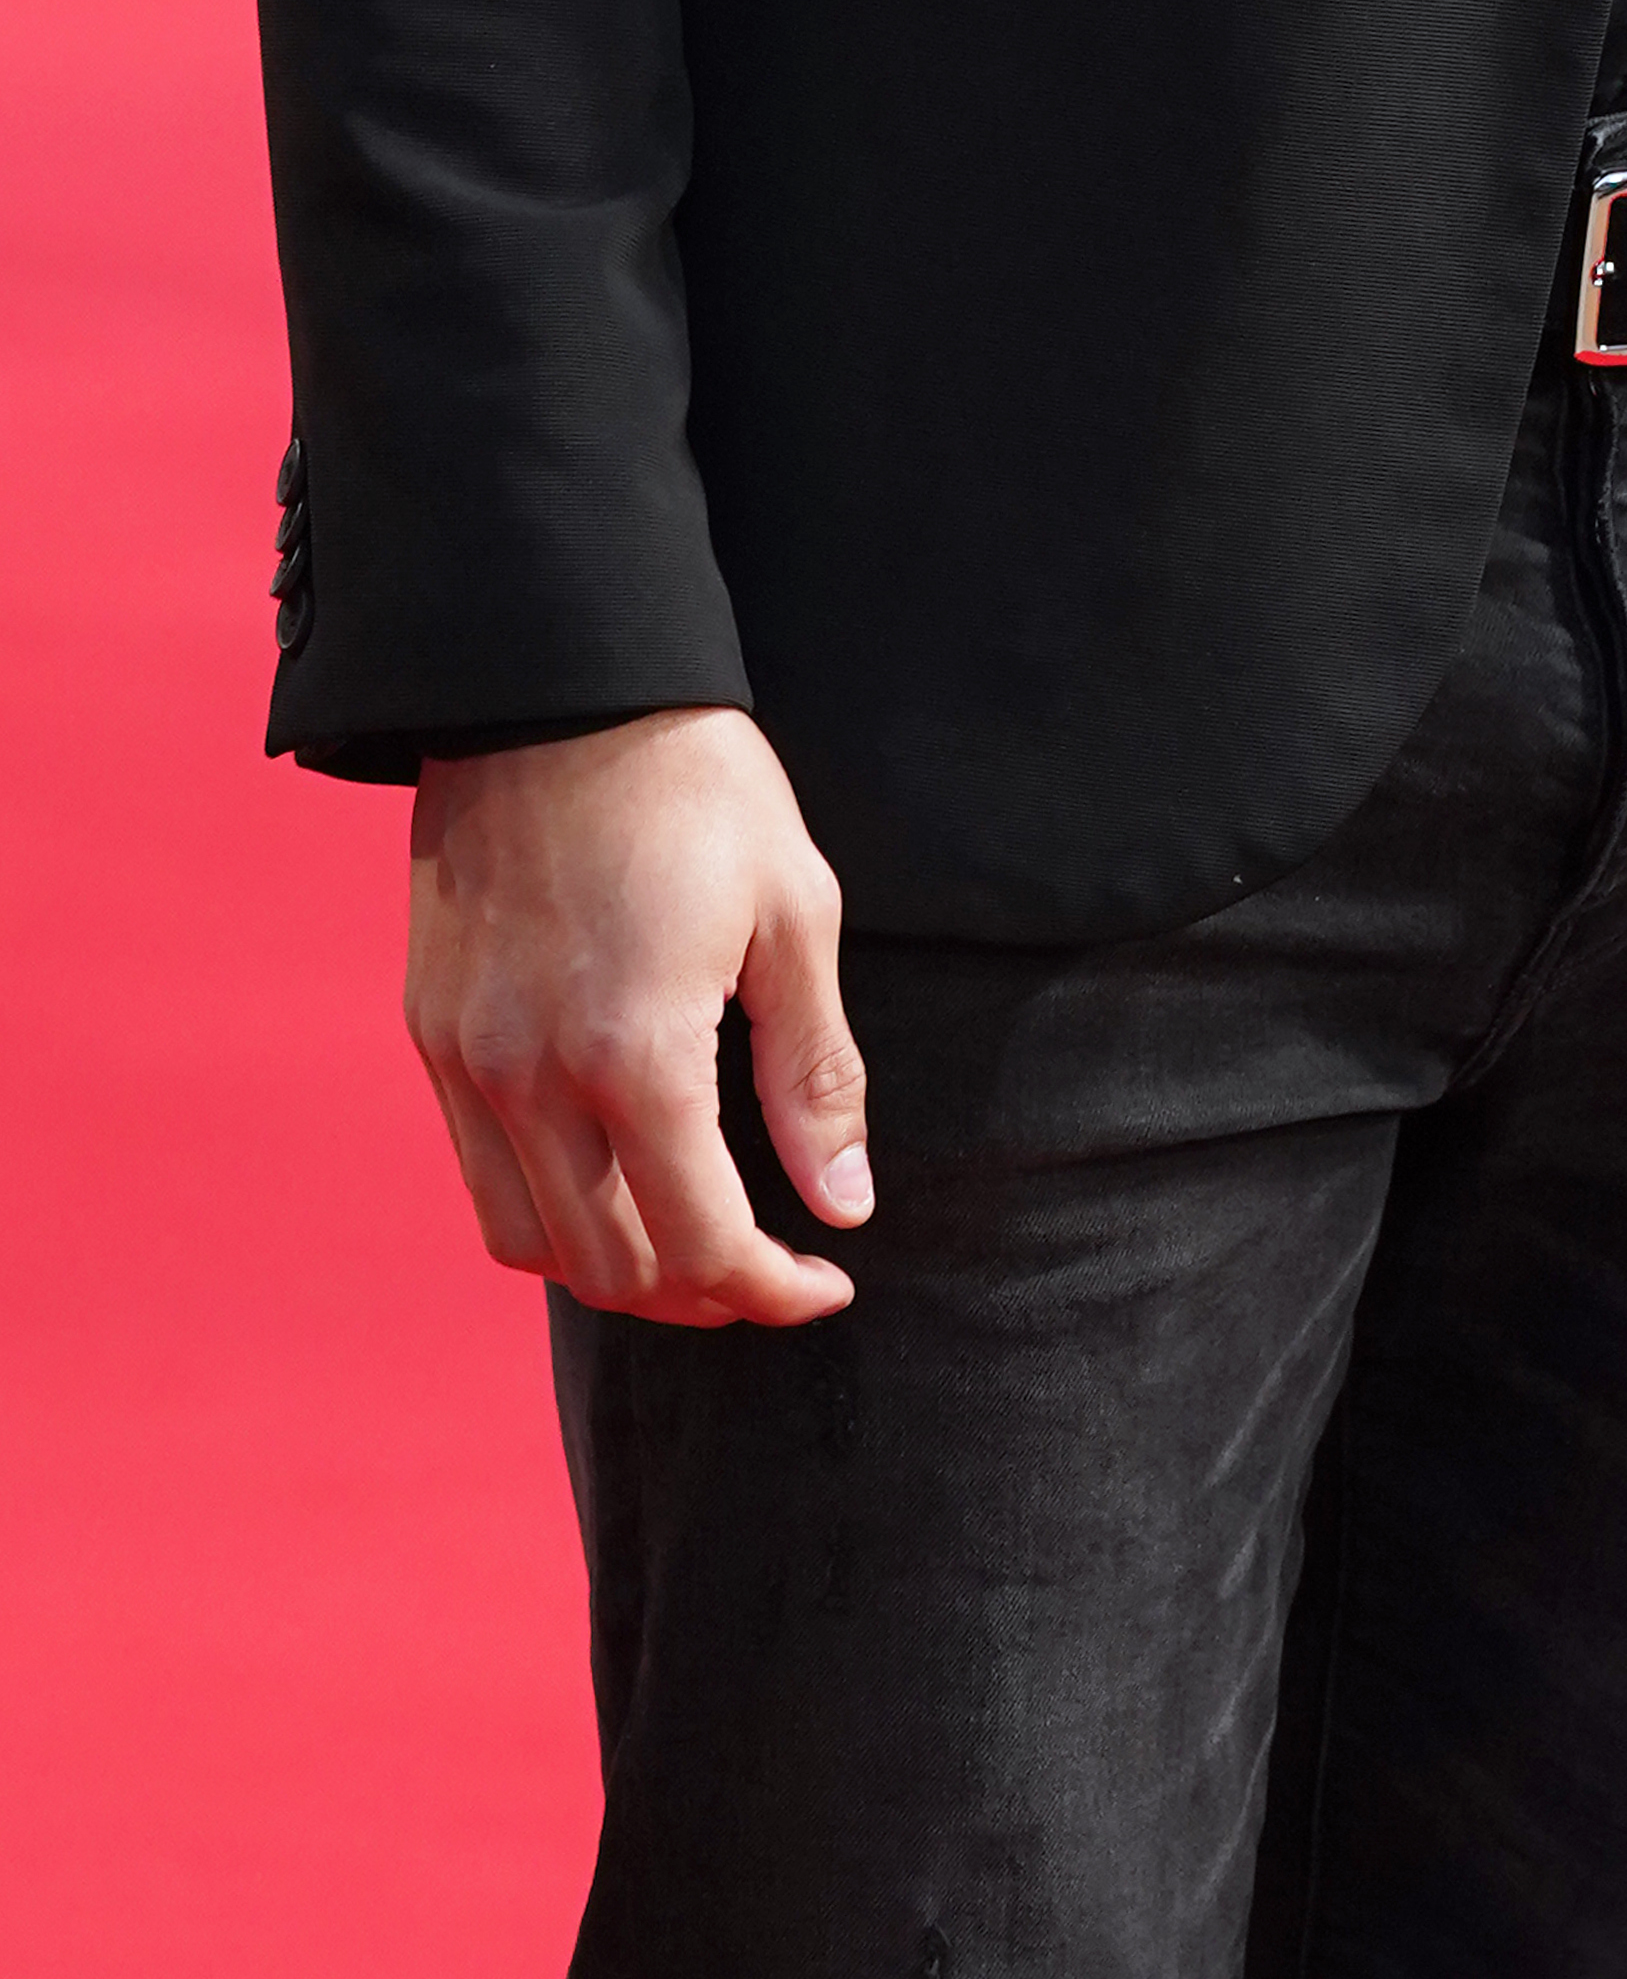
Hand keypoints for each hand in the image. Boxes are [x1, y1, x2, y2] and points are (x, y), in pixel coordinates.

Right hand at [405, 707, 870, 1326]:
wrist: (555, 681)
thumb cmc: (696, 784)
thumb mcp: (794, 913)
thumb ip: (815, 1073)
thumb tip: (843, 1204)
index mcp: (636, 1055)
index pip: (703, 1243)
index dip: (774, 1290)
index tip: (827, 1282)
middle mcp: (531, 1079)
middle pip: (609, 1271)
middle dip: (701, 1297)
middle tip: (770, 1271)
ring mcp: (466, 1059)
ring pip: (528, 1242)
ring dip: (616, 1270)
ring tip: (694, 1242)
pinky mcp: (431, 1030)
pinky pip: (480, 1171)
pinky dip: (550, 1208)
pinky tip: (615, 1172)